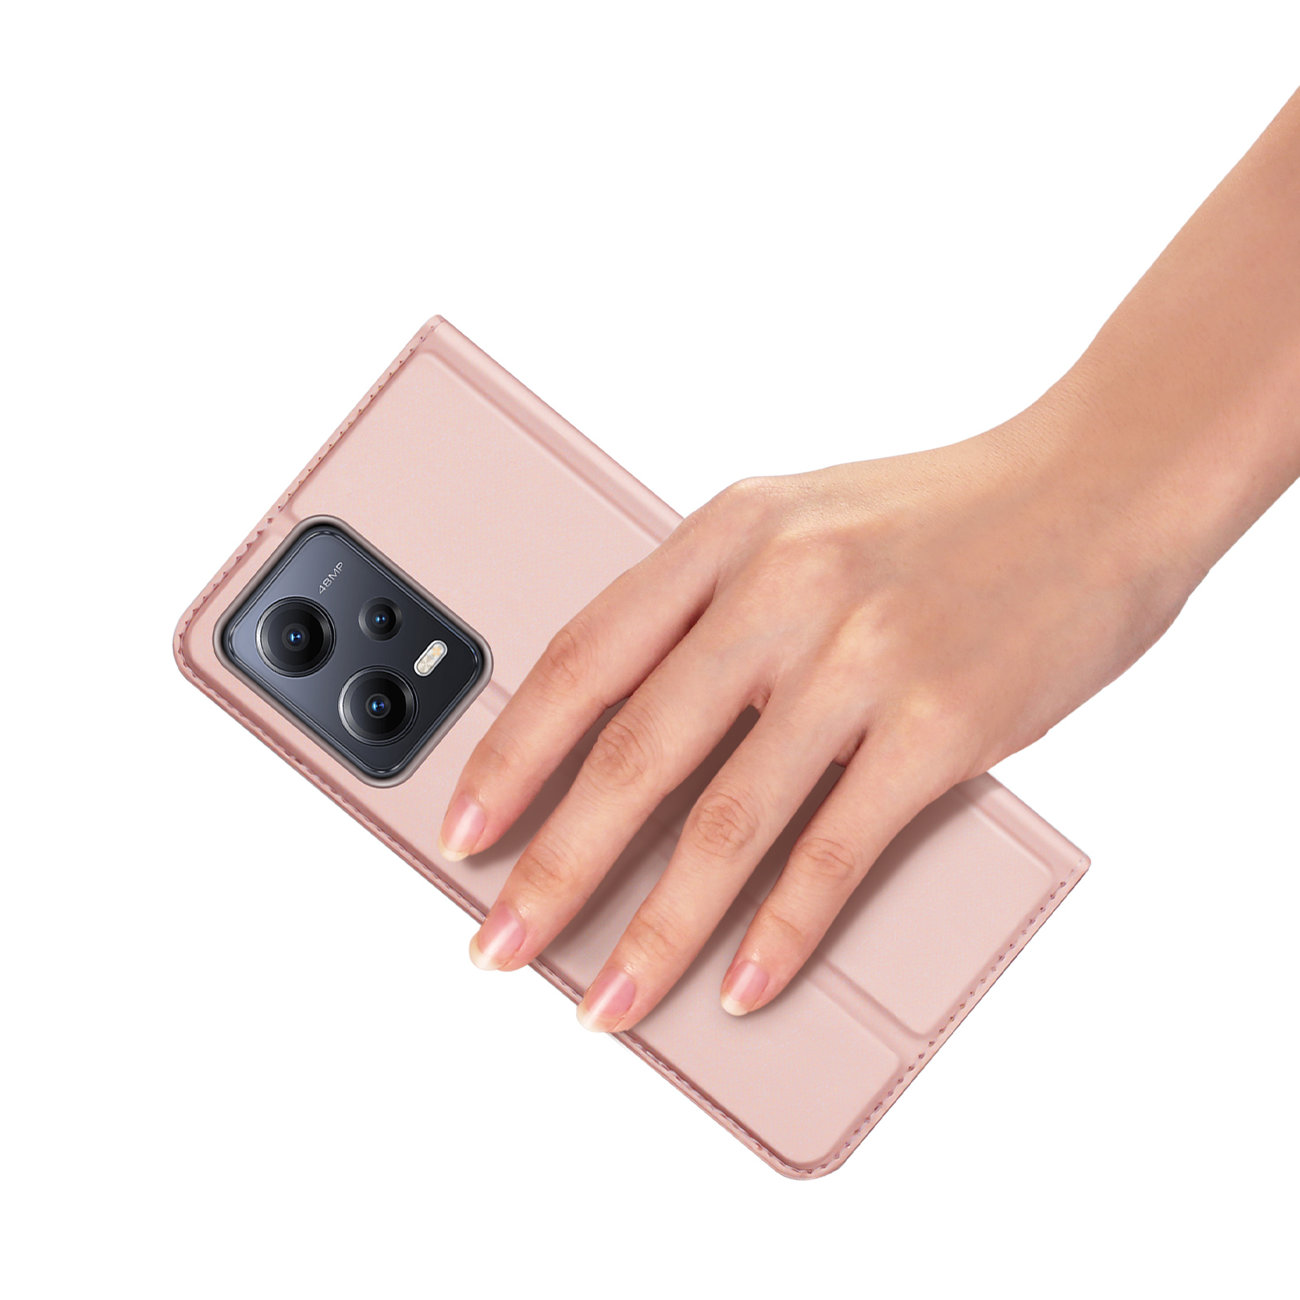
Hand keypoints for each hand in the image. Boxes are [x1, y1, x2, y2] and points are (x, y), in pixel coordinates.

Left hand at [438, 398, 1193, 1031]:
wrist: (1097, 488)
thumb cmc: (941, 516)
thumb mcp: (801, 523)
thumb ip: (713, 608)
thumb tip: (628, 726)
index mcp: (729, 533)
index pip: (586, 655)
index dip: (514, 756)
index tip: (465, 830)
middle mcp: (783, 589)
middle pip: (635, 753)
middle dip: (553, 867)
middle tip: (498, 944)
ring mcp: (863, 657)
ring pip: (726, 821)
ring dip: (654, 930)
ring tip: (603, 999)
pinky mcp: (942, 725)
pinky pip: (835, 851)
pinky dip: (780, 930)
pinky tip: (739, 982)